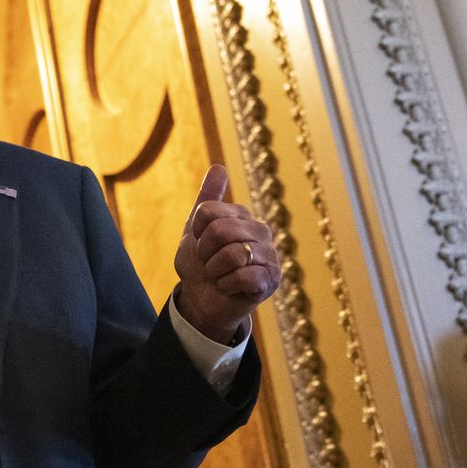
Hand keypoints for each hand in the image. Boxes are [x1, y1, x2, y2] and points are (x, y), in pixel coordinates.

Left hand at [172, 164, 279, 342]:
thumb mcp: (195, 229)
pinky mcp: (271, 280)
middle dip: (204, 252)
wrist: (201, 300)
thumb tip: (218, 167)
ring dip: (214, 270)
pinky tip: (229, 288)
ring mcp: (269, 256)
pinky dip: (226, 285)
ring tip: (219, 275)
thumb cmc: (200, 264)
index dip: (197, 232)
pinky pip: (244, 276)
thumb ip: (207, 199)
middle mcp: (260, 231)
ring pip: (232, 254)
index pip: (208, 211)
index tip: (200, 244)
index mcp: (242, 216)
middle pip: (220, 230)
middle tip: (208, 263)